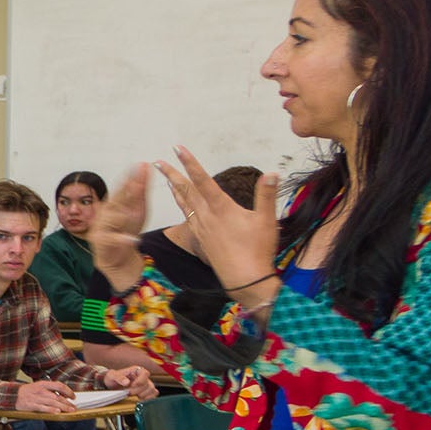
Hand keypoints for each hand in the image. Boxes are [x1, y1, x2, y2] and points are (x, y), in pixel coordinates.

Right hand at [15, 380, 75, 414]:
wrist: (13, 395)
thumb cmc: (28, 391)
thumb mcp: (39, 386)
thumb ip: (50, 390)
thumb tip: (63, 395)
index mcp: (43, 384)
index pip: (59, 385)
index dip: (68, 391)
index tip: (73, 396)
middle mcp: (41, 390)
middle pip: (57, 396)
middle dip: (67, 402)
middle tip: (74, 407)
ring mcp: (36, 398)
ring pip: (52, 402)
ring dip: (62, 407)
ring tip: (69, 410)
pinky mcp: (32, 405)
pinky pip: (43, 408)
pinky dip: (50, 410)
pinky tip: (57, 412)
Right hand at [90, 163, 150, 289]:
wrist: (119, 257)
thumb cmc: (126, 230)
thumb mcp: (138, 208)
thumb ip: (140, 189)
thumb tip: (146, 166)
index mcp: (114, 202)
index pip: (123, 187)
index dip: (132, 177)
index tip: (143, 166)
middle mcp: (105, 212)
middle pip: (116, 200)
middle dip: (127, 191)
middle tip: (138, 182)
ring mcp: (101, 227)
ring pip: (111, 219)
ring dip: (122, 216)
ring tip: (132, 213)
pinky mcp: (101, 242)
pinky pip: (112, 240)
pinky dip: (122, 240)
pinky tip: (133, 239)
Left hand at [104, 365, 158, 400]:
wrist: (111, 386)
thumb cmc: (113, 379)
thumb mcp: (112, 376)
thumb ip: (119, 377)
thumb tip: (126, 382)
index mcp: (137, 370)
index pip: (145, 373)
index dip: (140, 381)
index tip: (132, 385)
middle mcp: (143, 377)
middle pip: (148, 384)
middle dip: (138, 391)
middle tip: (128, 393)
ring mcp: (146, 385)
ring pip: (152, 390)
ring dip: (143, 396)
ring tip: (133, 397)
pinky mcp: (146, 393)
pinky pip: (153, 396)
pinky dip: (147, 399)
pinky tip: (138, 400)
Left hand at [156, 146, 279, 295]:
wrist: (245, 280)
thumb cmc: (258, 250)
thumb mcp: (266, 220)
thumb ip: (266, 194)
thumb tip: (272, 172)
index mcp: (221, 208)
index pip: (203, 180)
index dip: (190, 162)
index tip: (178, 149)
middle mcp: (207, 217)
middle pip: (186, 191)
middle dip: (172, 174)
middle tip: (158, 161)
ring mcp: (202, 229)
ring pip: (184, 204)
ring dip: (174, 189)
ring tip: (166, 178)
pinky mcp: (202, 240)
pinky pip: (187, 218)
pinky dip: (182, 206)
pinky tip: (182, 204)